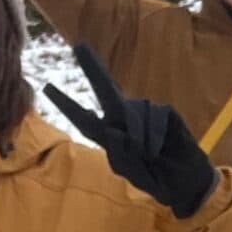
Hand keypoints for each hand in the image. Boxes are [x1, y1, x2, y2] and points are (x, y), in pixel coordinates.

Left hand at [43, 43, 216, 217]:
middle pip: (106, 89)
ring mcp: (147, 114)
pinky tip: (156, 149)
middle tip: (78, 46)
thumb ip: (119, 154)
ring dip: (138, 134)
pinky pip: (155, 115)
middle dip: (92, 68)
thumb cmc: (155, 178)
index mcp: (110, 134)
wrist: (184, 184)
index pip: (84, 118)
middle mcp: (125, 119)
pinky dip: (153, 134)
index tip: (47, 88)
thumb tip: (113, 130)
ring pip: (134, 110)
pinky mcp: (166, 113)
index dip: (67, 103)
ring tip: (147, 155)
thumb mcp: (130, 173)